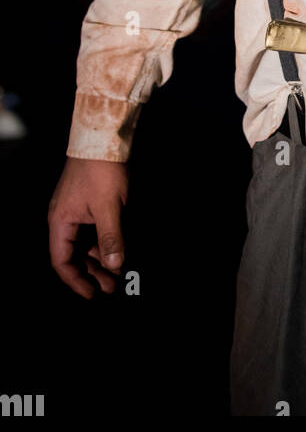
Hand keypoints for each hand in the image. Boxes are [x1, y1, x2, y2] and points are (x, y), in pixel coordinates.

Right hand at [48, 157, 127, 297]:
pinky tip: (118, 250)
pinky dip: (104, 242)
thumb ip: (111, 237)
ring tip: (117, 272)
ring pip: (85, 243)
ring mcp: (77, 210)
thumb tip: (115, 265)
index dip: (76, 280)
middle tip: (111, 286)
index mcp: (61, 221)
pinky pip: (92, 230)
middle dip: (92, 272)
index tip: (92, 294)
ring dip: (100, 258)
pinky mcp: (89, 203)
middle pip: (74, 255)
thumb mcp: (109, 207)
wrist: (104, 137)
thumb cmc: (102, 170)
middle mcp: (64, 218)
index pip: (62, 261)